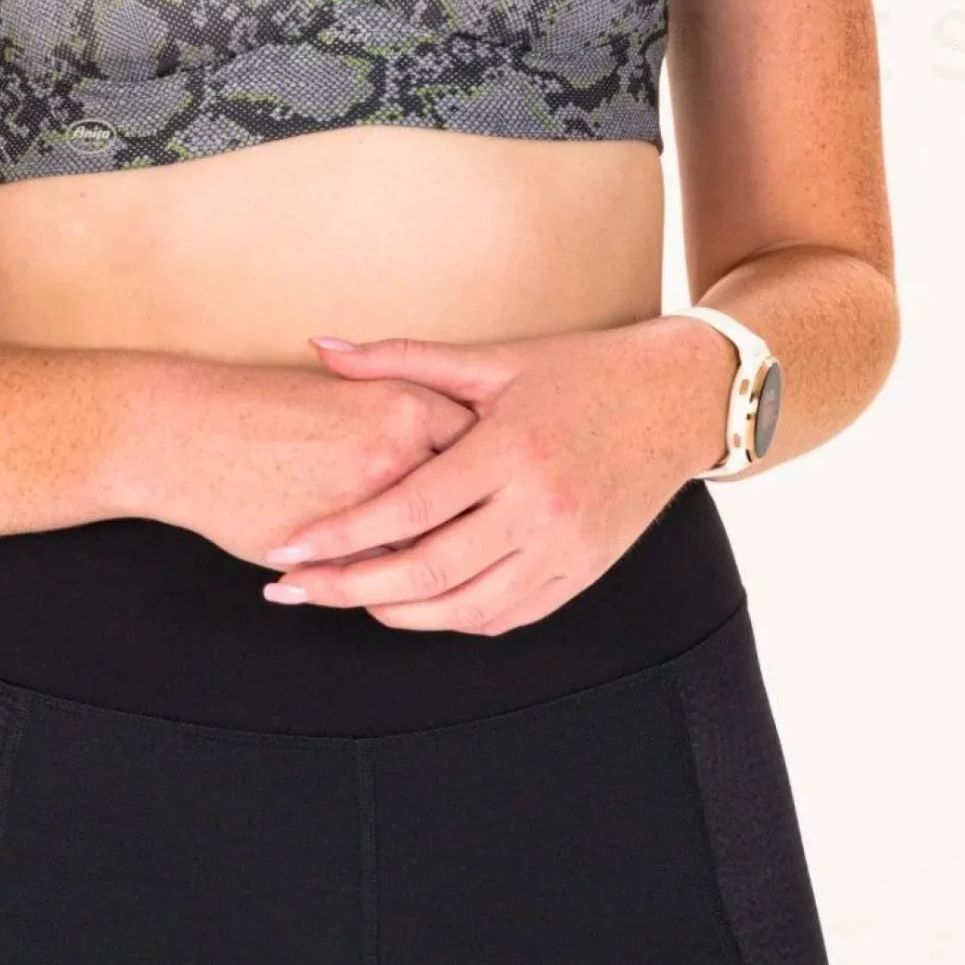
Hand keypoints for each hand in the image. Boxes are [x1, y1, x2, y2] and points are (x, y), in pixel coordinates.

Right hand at [132, 355, 479, 568]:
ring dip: (443, 559)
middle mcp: (398, 454)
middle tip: (483, 528)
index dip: (486, 469)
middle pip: (470, 501)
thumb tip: (453, 454)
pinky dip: (396, 582)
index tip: (488, 482)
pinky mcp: (340, 551)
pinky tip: (395, 581)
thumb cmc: (263, 410)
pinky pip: (389, 575)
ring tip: (449, 563)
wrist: (190, 435)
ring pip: (436, 546)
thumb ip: (402, 419)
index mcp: (404, 405)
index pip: (479, 445)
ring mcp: (371, 505)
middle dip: (478, 519)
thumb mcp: (344, 392)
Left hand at [257, 325, 702, 632]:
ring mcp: (565, 550)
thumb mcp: (493, 359)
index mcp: (508, 450)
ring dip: (394, 612)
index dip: (341, 534)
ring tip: (341, 598)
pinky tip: (412, 606)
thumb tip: (321, 346)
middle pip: (426, 570)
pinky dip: (453, 618)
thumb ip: (402, 359)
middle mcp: (538, 508)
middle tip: (291, 590)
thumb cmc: (579, 372)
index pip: (407, 507)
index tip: (287, 547)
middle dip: (348, 587)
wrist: (676, 402)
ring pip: (463, 608)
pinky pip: (507, 616)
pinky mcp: (583, 574)